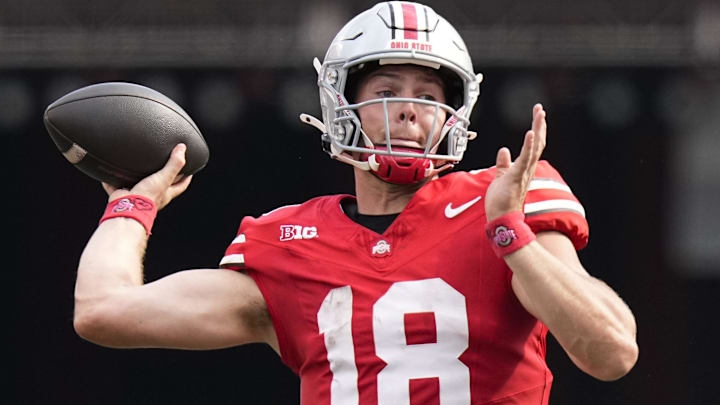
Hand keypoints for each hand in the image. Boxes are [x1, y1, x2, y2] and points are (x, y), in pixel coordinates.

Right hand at [102, 144, 192, 209]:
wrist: (127, 208)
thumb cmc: (148, 197)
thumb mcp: (164, 178)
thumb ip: (174, 164)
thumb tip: (182, 149)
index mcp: (166, 193)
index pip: (181, 185)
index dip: (186, 178)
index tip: (189, 170)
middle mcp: (153, 196)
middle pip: (161, 185)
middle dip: (163, 177)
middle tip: (163, 165)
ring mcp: (138, 196)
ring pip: (139, 185)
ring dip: (138, 178)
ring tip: (136, 166)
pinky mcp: (123, 195)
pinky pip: (116, 187)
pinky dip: (112, 181)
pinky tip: (109, 173)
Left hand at [485, 104, 546, 221]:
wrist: (501, 218)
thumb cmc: (502, 201)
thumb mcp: (501, 177)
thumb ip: (503, 163)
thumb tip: (504, 151)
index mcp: (524, 167)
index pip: (533, 145)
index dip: (536, 129)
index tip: (537, 115)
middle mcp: (527, 168)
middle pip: (537, 143)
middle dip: (539, 124)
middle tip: (540, 108)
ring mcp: (524, 172)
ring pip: (534, 148)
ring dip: (537, 129)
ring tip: (540, 114)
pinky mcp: (517, 176)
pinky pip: (525, 159)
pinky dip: (528, 146)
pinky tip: (531, 133)